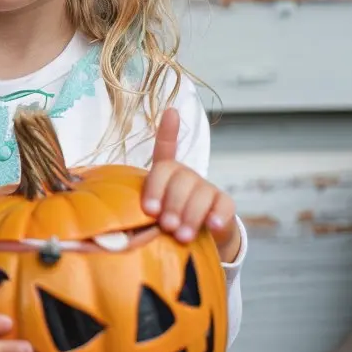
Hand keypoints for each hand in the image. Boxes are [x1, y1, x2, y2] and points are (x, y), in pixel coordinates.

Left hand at [143, 108, 240, 261]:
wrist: (196, 239)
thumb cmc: (164, 223)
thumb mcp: (150, 214)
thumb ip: (141, 209)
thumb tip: (128, 213)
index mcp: (166, 173)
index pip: (165, 149)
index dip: (168, 131)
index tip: (171, 112)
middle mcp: (186, 175)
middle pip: (178, 178)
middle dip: (171, 202)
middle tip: (165, 224)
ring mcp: (206, 187)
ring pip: (199, 194)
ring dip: (189, 215)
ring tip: (181, 236)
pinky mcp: (223, 203)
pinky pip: (222, 206)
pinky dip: (216, 216)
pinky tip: (211, 226)